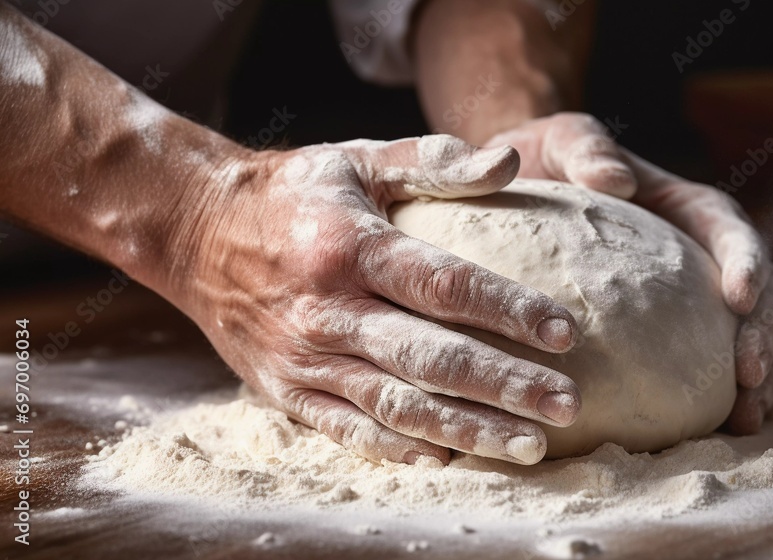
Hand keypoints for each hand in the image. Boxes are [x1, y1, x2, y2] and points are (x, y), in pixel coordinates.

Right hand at [165, 136, 582, 464]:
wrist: (196, 231)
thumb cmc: (294, 193)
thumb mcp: (358, 159)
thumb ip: (434, 162)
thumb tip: (510, 161)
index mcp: (352, 248)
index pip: (444, 285)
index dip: (508, 310)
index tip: (565, 332)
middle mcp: (329, 310)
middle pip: (431, 358)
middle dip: (505, 386)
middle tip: (567, 405)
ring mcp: (306, 358)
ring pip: (399, 405)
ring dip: (468, 429)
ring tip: (530, 446)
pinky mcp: (287, 390)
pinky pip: (349, 429)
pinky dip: (399, 449)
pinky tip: (450, 459)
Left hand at [484, 112, 772, 433]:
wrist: (524, 187)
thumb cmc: (546, 158)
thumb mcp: (563, 140)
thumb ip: (587, 148)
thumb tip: (616, 181)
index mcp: (683, 206)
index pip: (728, 228)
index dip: (745, 261)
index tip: (742, 298)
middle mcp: (696, 253)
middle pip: (753, 291)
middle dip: (762, 333)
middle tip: (751, 379)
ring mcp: (687, 296)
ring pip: (740, 333)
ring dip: (754, 374)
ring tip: (746, 420)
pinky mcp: (669, 329)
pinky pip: (702, 360)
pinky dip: (716, 393)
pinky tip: (715, 430)